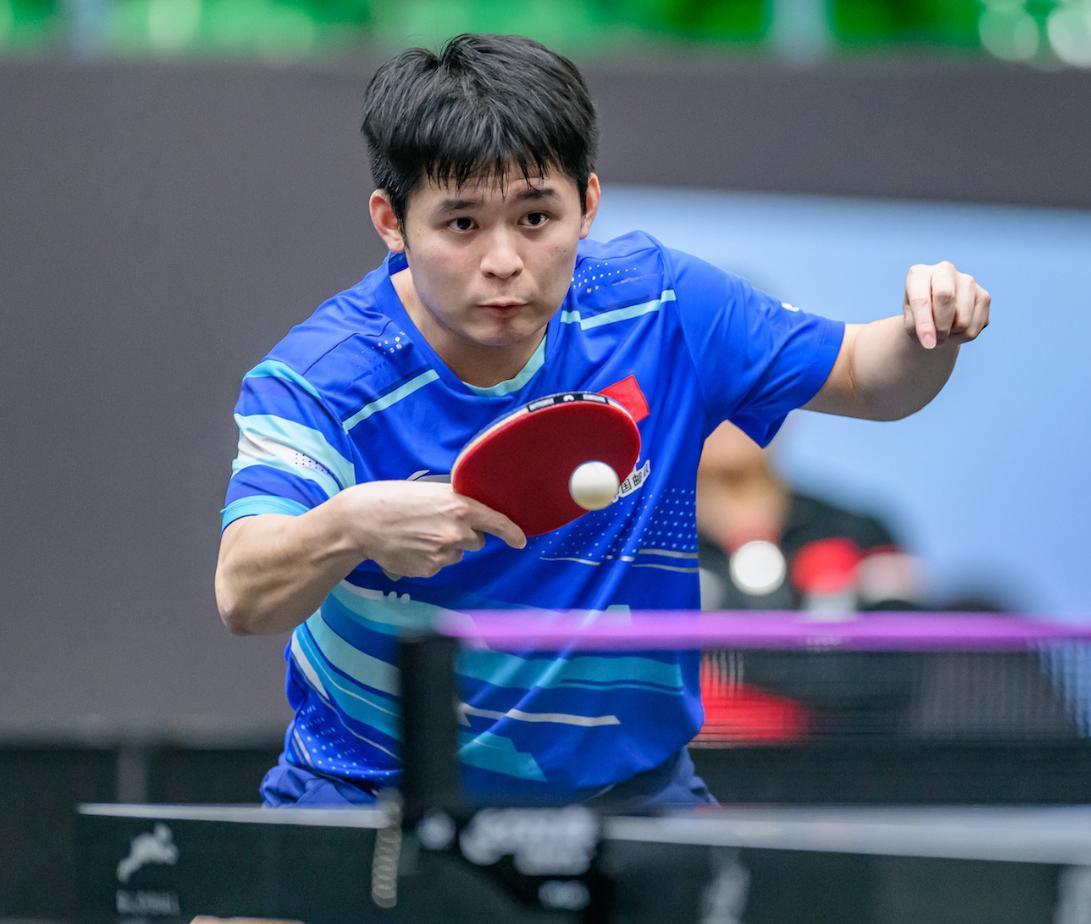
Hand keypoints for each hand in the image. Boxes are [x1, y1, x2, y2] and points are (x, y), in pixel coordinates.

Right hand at [333, 480, 525, 578]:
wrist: (361, 521)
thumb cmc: (393, 500)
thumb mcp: (430, 492)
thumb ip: (455, 502)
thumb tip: (474, 514)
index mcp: (459, 507)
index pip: (497, 522)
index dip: (512, 533)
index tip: (520, 541)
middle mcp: (456, 532)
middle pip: (476, 541)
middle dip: (463, 535)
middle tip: (435, 523)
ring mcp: (443, 553)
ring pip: (456, 554)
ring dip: (444, 547)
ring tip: (417, 534)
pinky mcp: (430, 569)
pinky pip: (439, 565)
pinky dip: (428, 558)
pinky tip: (410, 546)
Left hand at [903, 261, 990, 349]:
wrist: (935, 314)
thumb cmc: (918, 317)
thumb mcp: (909, 323)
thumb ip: (917, 328)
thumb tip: (933, 340)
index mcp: (919, 274)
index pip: (922, 299)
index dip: (924, 324)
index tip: (927, 343)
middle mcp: (944, 270)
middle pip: (946, 297)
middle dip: (941, 326)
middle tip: (935, 342)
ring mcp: (967, 281)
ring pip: (963, 319)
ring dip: (952, 335)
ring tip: (943, 332)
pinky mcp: (984, 296)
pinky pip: (975, 327)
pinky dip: (963, 336)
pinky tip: (955, 329)